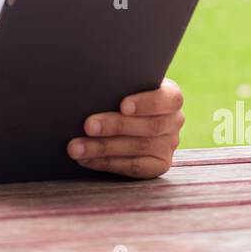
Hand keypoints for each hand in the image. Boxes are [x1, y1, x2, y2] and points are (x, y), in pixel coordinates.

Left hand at [67, 78, 183, 178]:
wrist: (125, 118)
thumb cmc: (120, 93)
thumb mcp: (125, 84)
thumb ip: (118, 84)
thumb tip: (91, 86)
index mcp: (171, 96)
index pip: (168, 99)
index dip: (146, 103)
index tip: (123, 105)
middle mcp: (174, 121)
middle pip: (149, 126)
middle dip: (115, 126)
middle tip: (87, 125)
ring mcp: (168, 145)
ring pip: (138, 148)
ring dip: (103, 148)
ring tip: (76, 147)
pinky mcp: (158, 165)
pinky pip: (134, 167)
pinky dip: (107, 163)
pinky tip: (86, 159)